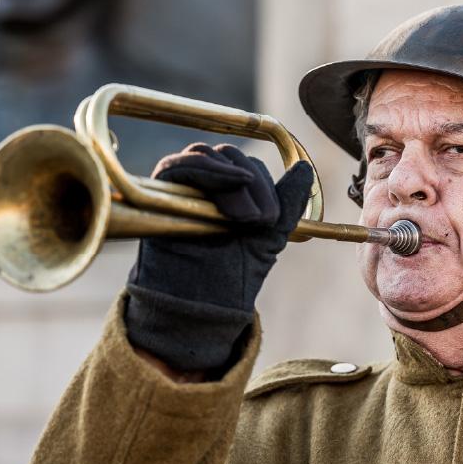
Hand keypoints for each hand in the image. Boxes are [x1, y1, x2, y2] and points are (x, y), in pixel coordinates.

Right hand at [124, 143, 313, 373]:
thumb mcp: (268, 237)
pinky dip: (204, 168)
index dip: (264, 184)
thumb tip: (304, 169)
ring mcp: (179, 188)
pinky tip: (228, 182)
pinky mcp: (158, 195)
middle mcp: (202, 187)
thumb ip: (286, 204)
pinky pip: (176, 166)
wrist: (200, 307)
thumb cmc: (230, 277)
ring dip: (231, 177)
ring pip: (204, 155)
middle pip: (226, 155)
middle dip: (251, 181)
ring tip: (246, 216)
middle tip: (261, 220)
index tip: (272, 218)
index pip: (246, 166)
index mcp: (227, 194)